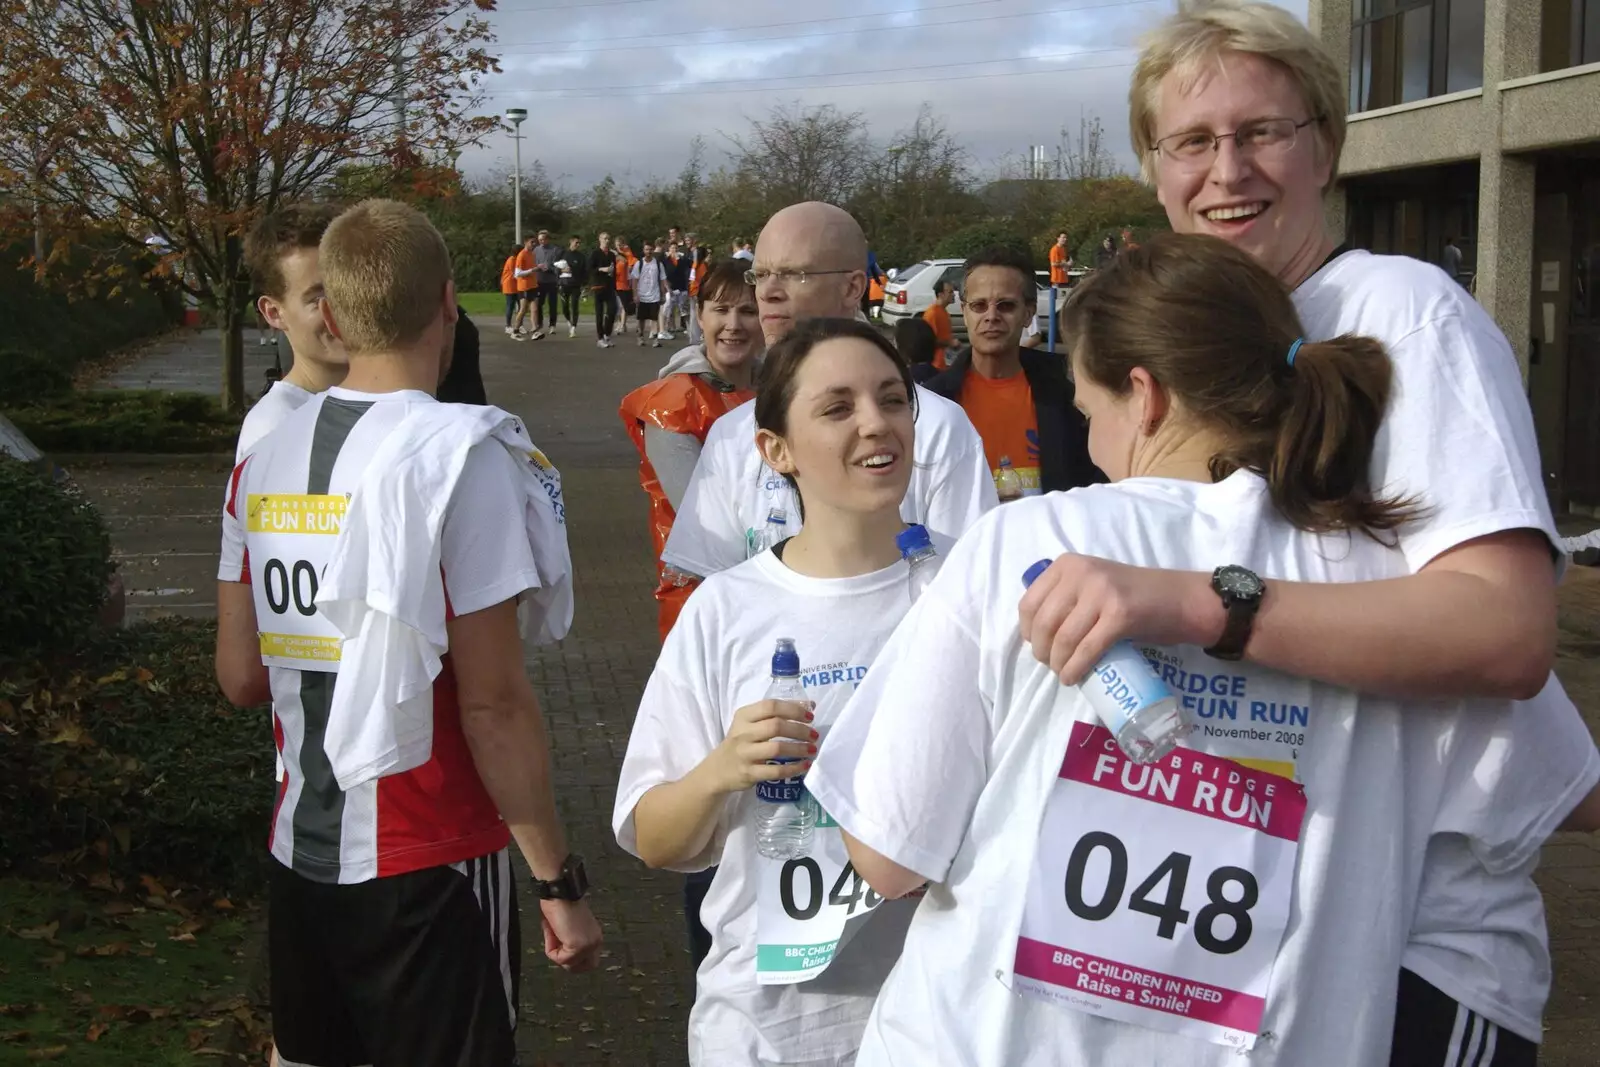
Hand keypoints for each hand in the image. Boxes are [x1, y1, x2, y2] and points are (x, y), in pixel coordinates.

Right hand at [540, 897, 602, 971]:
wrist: (560, 892)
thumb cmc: (560, 904)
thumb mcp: (568, 928)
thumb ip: (570, 940)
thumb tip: (561, 952)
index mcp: (595, 935)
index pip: (588, 960)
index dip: (571, 956)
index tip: (558, 943)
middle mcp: (596, 941)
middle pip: (584, 967)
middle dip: (567, 962)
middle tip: (555, 948)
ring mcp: (589, 945)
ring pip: (570, 965)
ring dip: (556, 954)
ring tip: (552, 935)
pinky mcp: (578, 947)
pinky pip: (560, 959)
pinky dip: (551, 949)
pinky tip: (551, 931)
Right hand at [702, 699, 815, 794]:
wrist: (718, 769)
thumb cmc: (740, 742)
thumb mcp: (751, 723)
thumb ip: (776, 713)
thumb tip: (810, 705)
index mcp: (744, 716)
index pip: (770, 706)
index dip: (793, 709)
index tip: (810, 716)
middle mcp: (743, 733)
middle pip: (776, 726)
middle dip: (799, 730)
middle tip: (814, 735)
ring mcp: (745, 754)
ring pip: (776, 749)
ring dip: (799, 749)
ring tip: (812, 750)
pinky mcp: (749, 773)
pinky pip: (775, 771)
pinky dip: (793, 768)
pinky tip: (804, 765)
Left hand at [1018, 555, 1213, 683]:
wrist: (1180, 599)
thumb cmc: (1134, 596)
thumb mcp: (1092, 584)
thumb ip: (1066, 597)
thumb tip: (1036, 633)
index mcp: (1068, 564)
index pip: (1029, 602)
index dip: (1027, 631)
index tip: (1036, 646)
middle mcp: (1081, 573)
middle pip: (1043, 623)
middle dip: (1042, 652)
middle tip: (1052, 665)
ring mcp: (1101, 592)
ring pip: (1063, 638)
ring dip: (1058, 664)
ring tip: (1063, 674)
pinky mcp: (1120, 614)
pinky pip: (1087, 649)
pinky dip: (1075, 668)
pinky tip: (1073, 678)